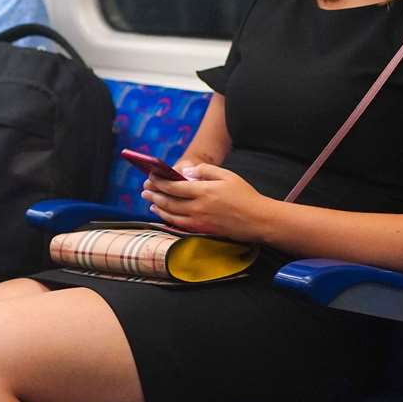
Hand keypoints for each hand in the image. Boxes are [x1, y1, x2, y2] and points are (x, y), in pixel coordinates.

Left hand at [141, 163, 269, 239]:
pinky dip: (167, 219)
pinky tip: (163, 215)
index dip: (160, 181)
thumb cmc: (244, 195)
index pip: (174, 186)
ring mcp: (199, 221)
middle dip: (155, 193)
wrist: (258, 220)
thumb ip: (206, 171)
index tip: (151, 176)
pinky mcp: (202, 230)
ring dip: (158, 207)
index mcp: (204, 191)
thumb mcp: (227, 175)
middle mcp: (198, 207)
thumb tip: (187, 172)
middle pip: (169, 201)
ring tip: (149, 201)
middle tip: (145, 188)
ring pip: (171, 214)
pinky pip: (179, 225)